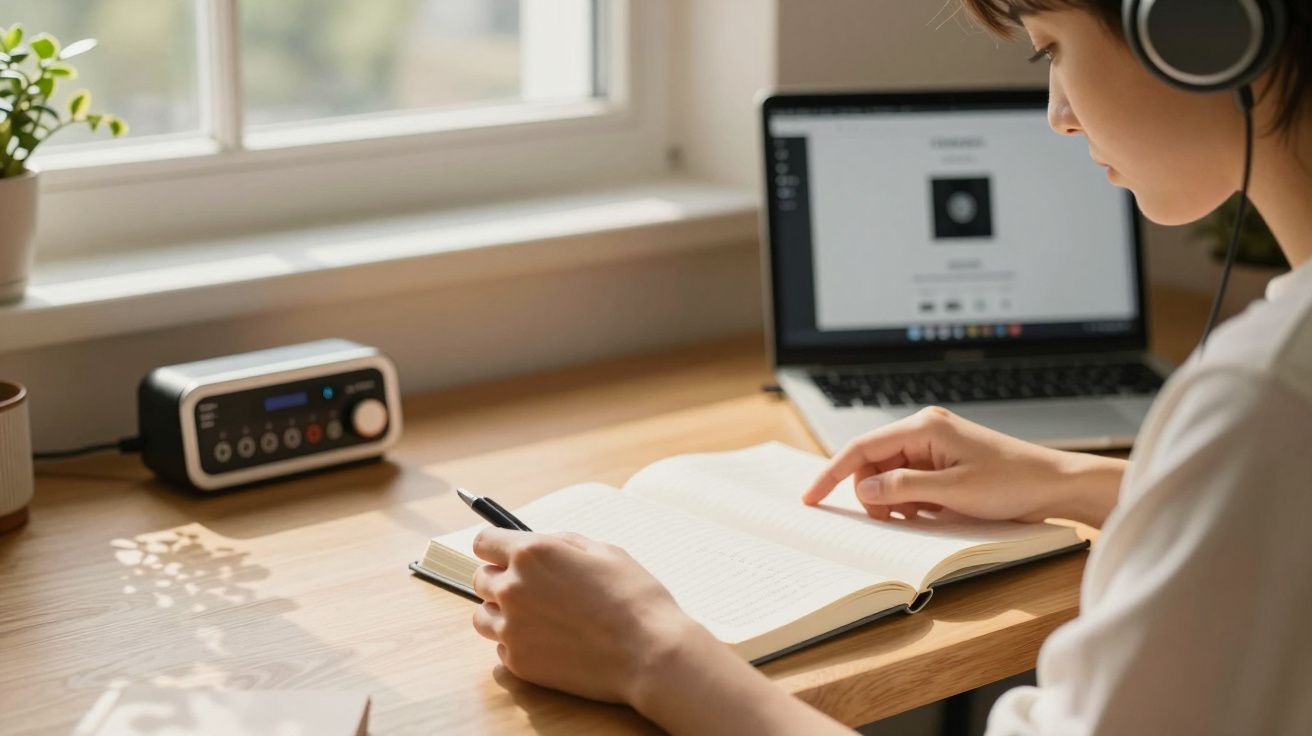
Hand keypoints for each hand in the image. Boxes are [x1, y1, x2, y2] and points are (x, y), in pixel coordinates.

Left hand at [470, 528, 707, 704]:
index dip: (496, 546)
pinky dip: (518, 643)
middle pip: (480, 579)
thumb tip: (547, 543)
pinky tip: (549, 642)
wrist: (649, 653)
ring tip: (538, 618)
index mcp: (531, 553)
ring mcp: (512, 629)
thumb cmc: (634, 597)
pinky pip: (501, 647)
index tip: (505, 553)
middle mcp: (513, 588)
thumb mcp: (604, 551)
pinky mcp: (519, 662)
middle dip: (501, 578)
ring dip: (502, 613)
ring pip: (483, 616)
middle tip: (533, 588)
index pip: (483, 542)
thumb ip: (565, 543)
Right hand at [802, 407, 1124, 526]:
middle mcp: (924, 431)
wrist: (1054, 485)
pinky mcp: (943, 463)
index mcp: (923, 427)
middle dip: (872, 494)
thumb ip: (903, 488)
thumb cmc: (1012, 482)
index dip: (832, 473)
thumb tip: (863, 489)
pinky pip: (910, 483)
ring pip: (890, 477)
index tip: (812, 497)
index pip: (862, 447)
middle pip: (873, 464)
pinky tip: (931, 512)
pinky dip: (911, 502)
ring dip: (894, 501)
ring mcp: (934, 446)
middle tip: (890, 519)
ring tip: (923, 515)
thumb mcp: (953, 491)